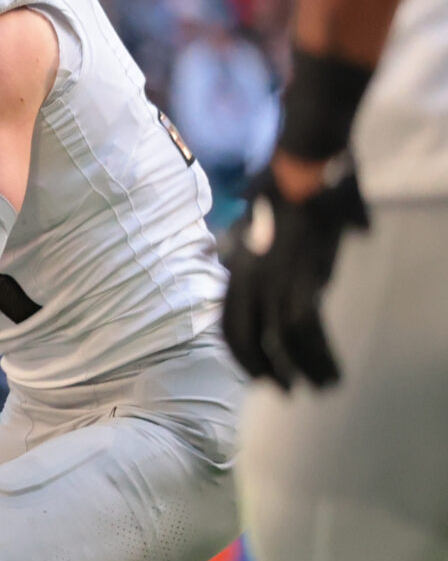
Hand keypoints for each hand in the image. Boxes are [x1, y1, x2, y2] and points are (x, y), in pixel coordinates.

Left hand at [221, 156, 368, 387]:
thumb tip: (268, 269)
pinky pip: (306, 329)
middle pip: (248, 338)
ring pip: (282, 341)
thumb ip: (261, 257)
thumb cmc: (281, 192)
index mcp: (237, 270)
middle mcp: (249, 280)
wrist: (300, 169)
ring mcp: (274, 280)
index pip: (228, 325)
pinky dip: (319, 356)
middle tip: (285, 391)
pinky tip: (331, 372)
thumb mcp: (259, 229)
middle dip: (265, 370)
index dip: (241, 353)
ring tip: (321, 388)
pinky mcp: (303, 278)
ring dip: (302, 369)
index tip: (256, 373)